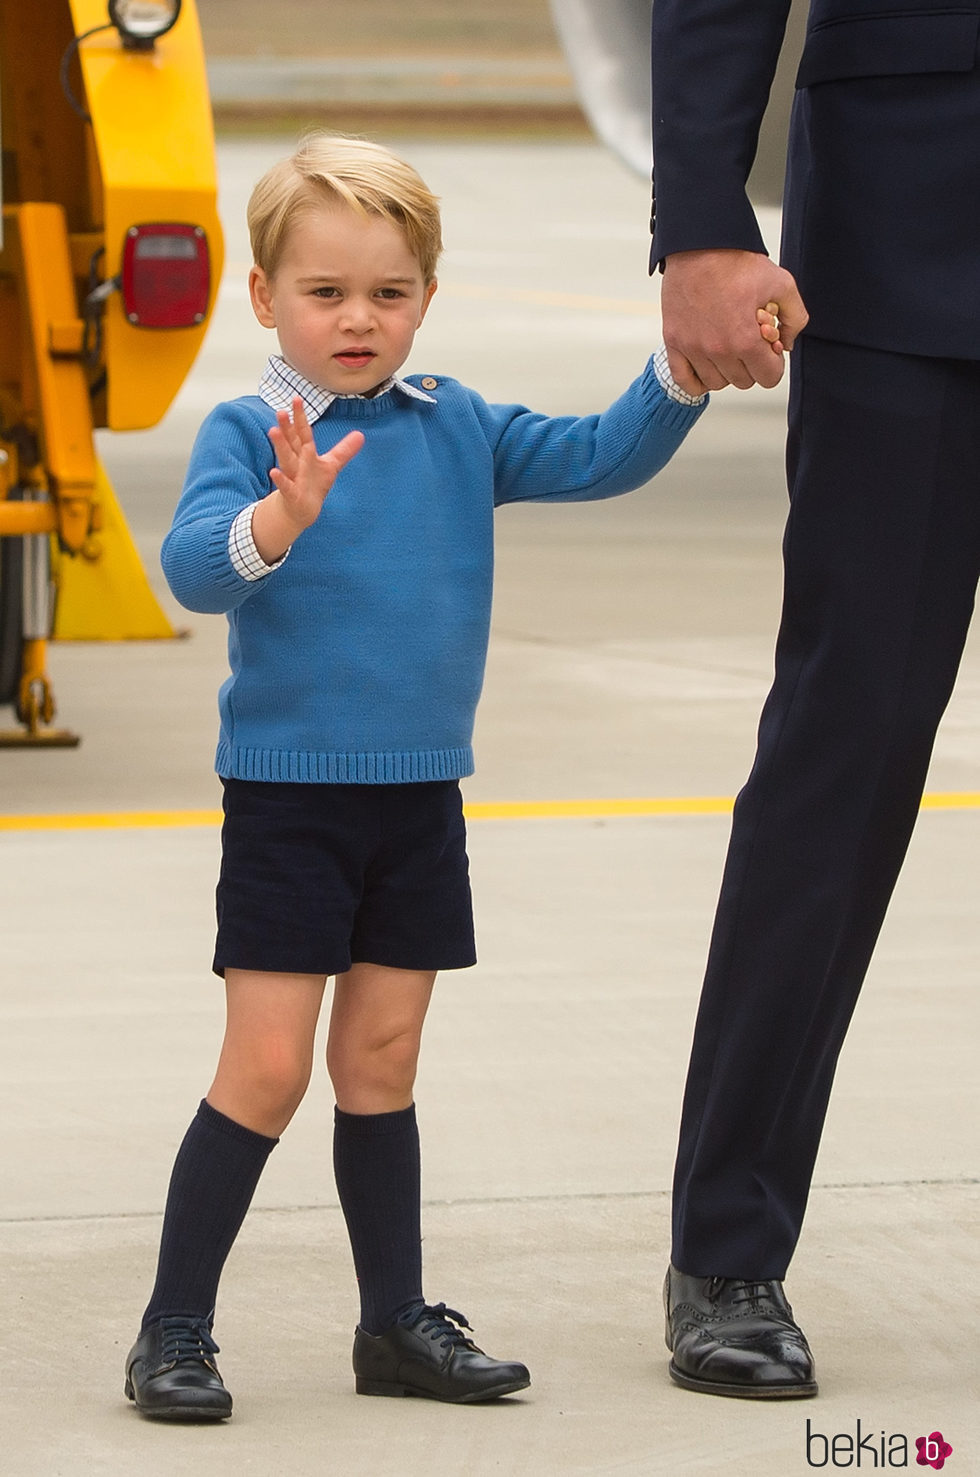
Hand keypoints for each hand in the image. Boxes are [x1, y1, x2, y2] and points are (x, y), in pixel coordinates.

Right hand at [252, 397, 363, 562]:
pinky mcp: (292, 494)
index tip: (296, 399)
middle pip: (291, 442)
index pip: (302, 432)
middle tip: (280, 411)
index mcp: (304, 453)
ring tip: (273, 431)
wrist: (302, 510)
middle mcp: (296, 462)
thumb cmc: (313, 484)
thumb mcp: (331, 466)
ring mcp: (292, 477)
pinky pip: (285, 486)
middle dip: (286, 427)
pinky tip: (273, 472)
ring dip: (280, 446)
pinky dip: (280, 479)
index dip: (300, 417)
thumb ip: (343, 450)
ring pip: (286, 459)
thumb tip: (361, 435)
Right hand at [662, 249, 807, 394]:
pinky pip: (685, 381)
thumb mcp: (782, 283)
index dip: (773, 363)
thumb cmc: (736, 262)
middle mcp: (717, 350)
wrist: (699, 245)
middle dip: (752, 365)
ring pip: (717, 383)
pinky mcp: (674, 342)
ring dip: (726, 370)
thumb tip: (787, 343)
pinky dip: (697, 381)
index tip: (769, 349)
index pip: (768, 378)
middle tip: (749, 341)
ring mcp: (693, 348)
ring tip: (728, 347)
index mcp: (745, 340)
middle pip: (743, 381)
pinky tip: (707, 366)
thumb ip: (796, 317)